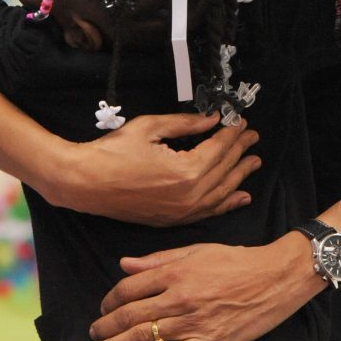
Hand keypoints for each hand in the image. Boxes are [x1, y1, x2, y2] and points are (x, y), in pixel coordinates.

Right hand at [51, 112, 260, 225]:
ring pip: (221, 194)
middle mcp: (190, 196)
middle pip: (224, 170)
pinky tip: (239, 197)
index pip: (219, 150)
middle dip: (240, 152)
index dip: (232, 134)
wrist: (86, 183)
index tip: (242, 122)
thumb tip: (212, 119)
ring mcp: (182, 212)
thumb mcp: (151, 127)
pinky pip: (208, 212)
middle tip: (253, 137)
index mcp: (187, 171)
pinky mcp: (172, 221)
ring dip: (240, 177)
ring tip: (254, 162)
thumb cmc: (114, 151)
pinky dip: (227, 203)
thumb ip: (186, 124)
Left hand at [85, 234, 322, 340]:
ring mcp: (192, 322)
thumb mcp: (196, 250)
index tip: (103, 307)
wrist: (274, 277)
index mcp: (175, 271)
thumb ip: (159, 259)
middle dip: (105, 327)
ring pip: (144, 337)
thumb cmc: (236, 260)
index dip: (110, 299)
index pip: (130, 287)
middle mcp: (178, 297)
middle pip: (131, 314)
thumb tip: (125, 264)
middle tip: (92, 336)